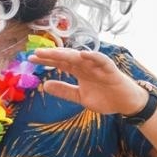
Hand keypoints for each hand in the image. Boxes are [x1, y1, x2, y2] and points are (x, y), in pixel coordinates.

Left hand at [33, 48, 149, 116]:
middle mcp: (86, 66)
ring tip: (53, 52)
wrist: (126, 104)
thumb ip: (64, 91)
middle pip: (66, 57)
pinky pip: (101, 60)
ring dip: (67, 54)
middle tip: (36, 53)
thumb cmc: (105, 98)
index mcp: (79, 71)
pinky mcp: (110, 70)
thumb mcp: (80, 97)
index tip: (31, 59)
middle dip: (52, 55)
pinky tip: (83, 54)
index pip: (60, 63)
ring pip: (80, 57)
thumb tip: (45, 86)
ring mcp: (97, 66)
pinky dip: (93, 56)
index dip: (46, 60)